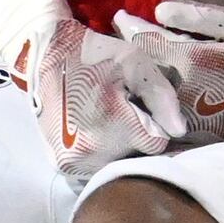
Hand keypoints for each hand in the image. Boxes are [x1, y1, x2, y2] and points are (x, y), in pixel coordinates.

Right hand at [28, 7, 182, 176]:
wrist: (44, 55)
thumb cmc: (95, 55)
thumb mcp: (136, 65)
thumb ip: (162, 98)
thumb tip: (179, 131)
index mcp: (114, 125)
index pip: (156, 144)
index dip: (153, 123)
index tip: (139, 106)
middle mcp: (92, 152)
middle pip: (136, 159)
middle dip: (136, 137)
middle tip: (121, 110)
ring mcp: (74, 162)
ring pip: (116, 166)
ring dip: (118, 148)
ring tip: (105, 119)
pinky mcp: (61, 165)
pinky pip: (94, 167)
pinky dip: (99, 152)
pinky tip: (91, 128)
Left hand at [114, 0, 223, 154]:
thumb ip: (200, 15)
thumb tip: (159, 9)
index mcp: (193, 59)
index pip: (146, 40)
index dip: (130, 26)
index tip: (120, 18)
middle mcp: (182, 91)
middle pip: (140, 71)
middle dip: (128, 55)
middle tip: (115, 43)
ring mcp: (184, 118)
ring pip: (145, 98)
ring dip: (135, 84)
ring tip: (127, 72)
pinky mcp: (193, 139)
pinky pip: (162, 120)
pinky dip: (150, 107)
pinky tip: (146, 100)